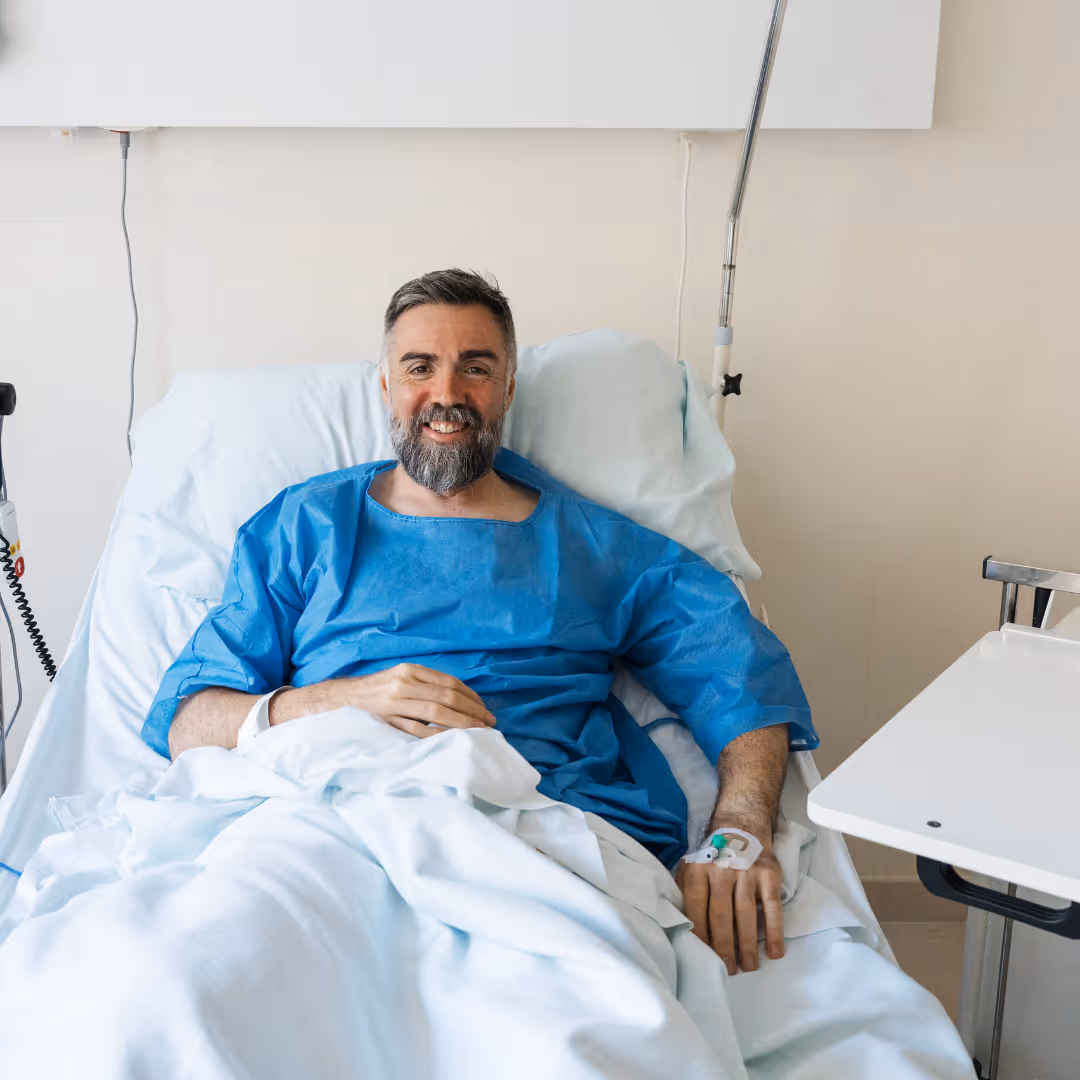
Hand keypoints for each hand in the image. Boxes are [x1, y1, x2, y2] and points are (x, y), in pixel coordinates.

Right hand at [274, 664, 496, 738]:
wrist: (334, 701)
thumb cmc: (372, 694)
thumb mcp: (398, 682)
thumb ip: (423, 687)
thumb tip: (457, 701)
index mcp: (409, 671)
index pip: (449, 683)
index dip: (471, 697)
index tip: (485, 710)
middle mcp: (403, 682)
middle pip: (447, 697)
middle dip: (472, 712)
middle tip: (489, 724)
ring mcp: (394, 702)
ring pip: (436, 711)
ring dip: (461, 723)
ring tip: (478, 733)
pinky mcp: (385, 719)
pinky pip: (417, 729)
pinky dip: (438, 735)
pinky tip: (452, 741)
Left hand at [676, 837, 784, 975]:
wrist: (742, 827)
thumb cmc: (713, 857)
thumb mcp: (692, 867)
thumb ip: (684, 891)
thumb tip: (677, 925)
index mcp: (698, 870)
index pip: (696, 908)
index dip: (700, 936)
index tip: (703, 958)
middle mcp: (721, 870)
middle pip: (721, 916)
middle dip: (724, 948)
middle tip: (728, 970)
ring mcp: (747, 872)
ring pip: (745, 915)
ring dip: (747, 945)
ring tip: (749, 967)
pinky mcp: (768, 875)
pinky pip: (772, 908)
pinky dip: (775, 931)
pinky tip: (775, 952)